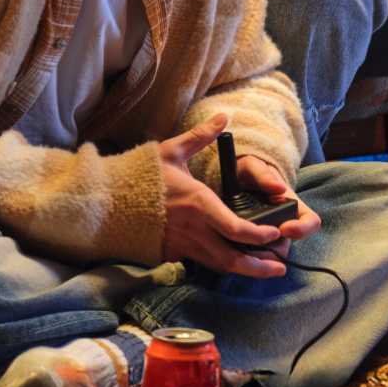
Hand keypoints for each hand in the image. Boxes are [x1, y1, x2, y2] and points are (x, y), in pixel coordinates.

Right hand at [157, 114, 296, 277]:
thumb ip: (200, 136)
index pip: (237, 229)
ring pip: (220, 266)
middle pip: (233, 258)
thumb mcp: (171, 152)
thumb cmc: (141, 176)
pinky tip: (232, 260)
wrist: (108, 201)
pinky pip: (202, 263)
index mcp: (198, 203)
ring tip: (263, 268)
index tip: (274, 233)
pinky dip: (220, 264)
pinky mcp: (172, 253)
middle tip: (279, 266)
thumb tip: (222, 117)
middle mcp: (193, 229)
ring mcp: (182, 245)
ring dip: (244, 270)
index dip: (260, 236)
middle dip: (260, 267)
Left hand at [235, 151, 320, 261]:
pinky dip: (247, 254)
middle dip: (273, 250)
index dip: (303, 229)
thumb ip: (263, 175)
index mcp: (292, 204)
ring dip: (258, 255)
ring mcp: (270, 233)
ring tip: (239, 248)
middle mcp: (285, 222)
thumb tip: (279, 189)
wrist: (236, 176)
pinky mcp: (254, 240)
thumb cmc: (250, 170)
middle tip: (253, 247)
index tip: (284, 229)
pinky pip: (255, 253)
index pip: (311, 222)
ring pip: (271, 253)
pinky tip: (233, 249)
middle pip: (288, 244)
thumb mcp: (254, 167)